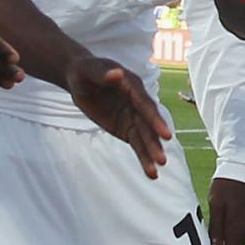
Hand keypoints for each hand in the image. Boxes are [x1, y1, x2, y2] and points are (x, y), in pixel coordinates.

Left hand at [67, 55, 172, 177]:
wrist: (79, 79)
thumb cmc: (84, 71)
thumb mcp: (88, 71)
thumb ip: (102, 73)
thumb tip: (117, 73)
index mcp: (133, 86)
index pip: (145, 105)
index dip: (155, 120)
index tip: (165, 135)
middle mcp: (138, 103)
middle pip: (148, 125)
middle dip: (154, 142)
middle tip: (162, 160)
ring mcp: (133, 117)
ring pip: (144, 138)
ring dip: (150, 154)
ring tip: (156, 172)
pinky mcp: (127, 129)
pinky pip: (137, 145)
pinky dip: (143, 158)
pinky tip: (151, 173)